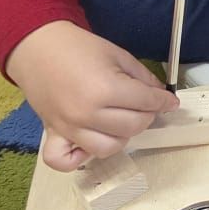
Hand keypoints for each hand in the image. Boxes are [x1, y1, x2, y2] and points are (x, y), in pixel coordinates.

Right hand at [6, 21, 176, 171]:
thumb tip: (160, 96)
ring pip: (108, 148)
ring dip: (121, 136)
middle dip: (147, 116)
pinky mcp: (52, 133)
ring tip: (121, 121)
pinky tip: (90, 142)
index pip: (147, 103)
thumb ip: (143, 78)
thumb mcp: (119, 55)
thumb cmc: (79, 48)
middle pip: (132, 128)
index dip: (164, 101)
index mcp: (106, 89)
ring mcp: (68, 127)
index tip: (170, 102)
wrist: (38, 48)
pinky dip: (80, 158)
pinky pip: (65, 161)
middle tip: (145, 106)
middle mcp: (87, 114)